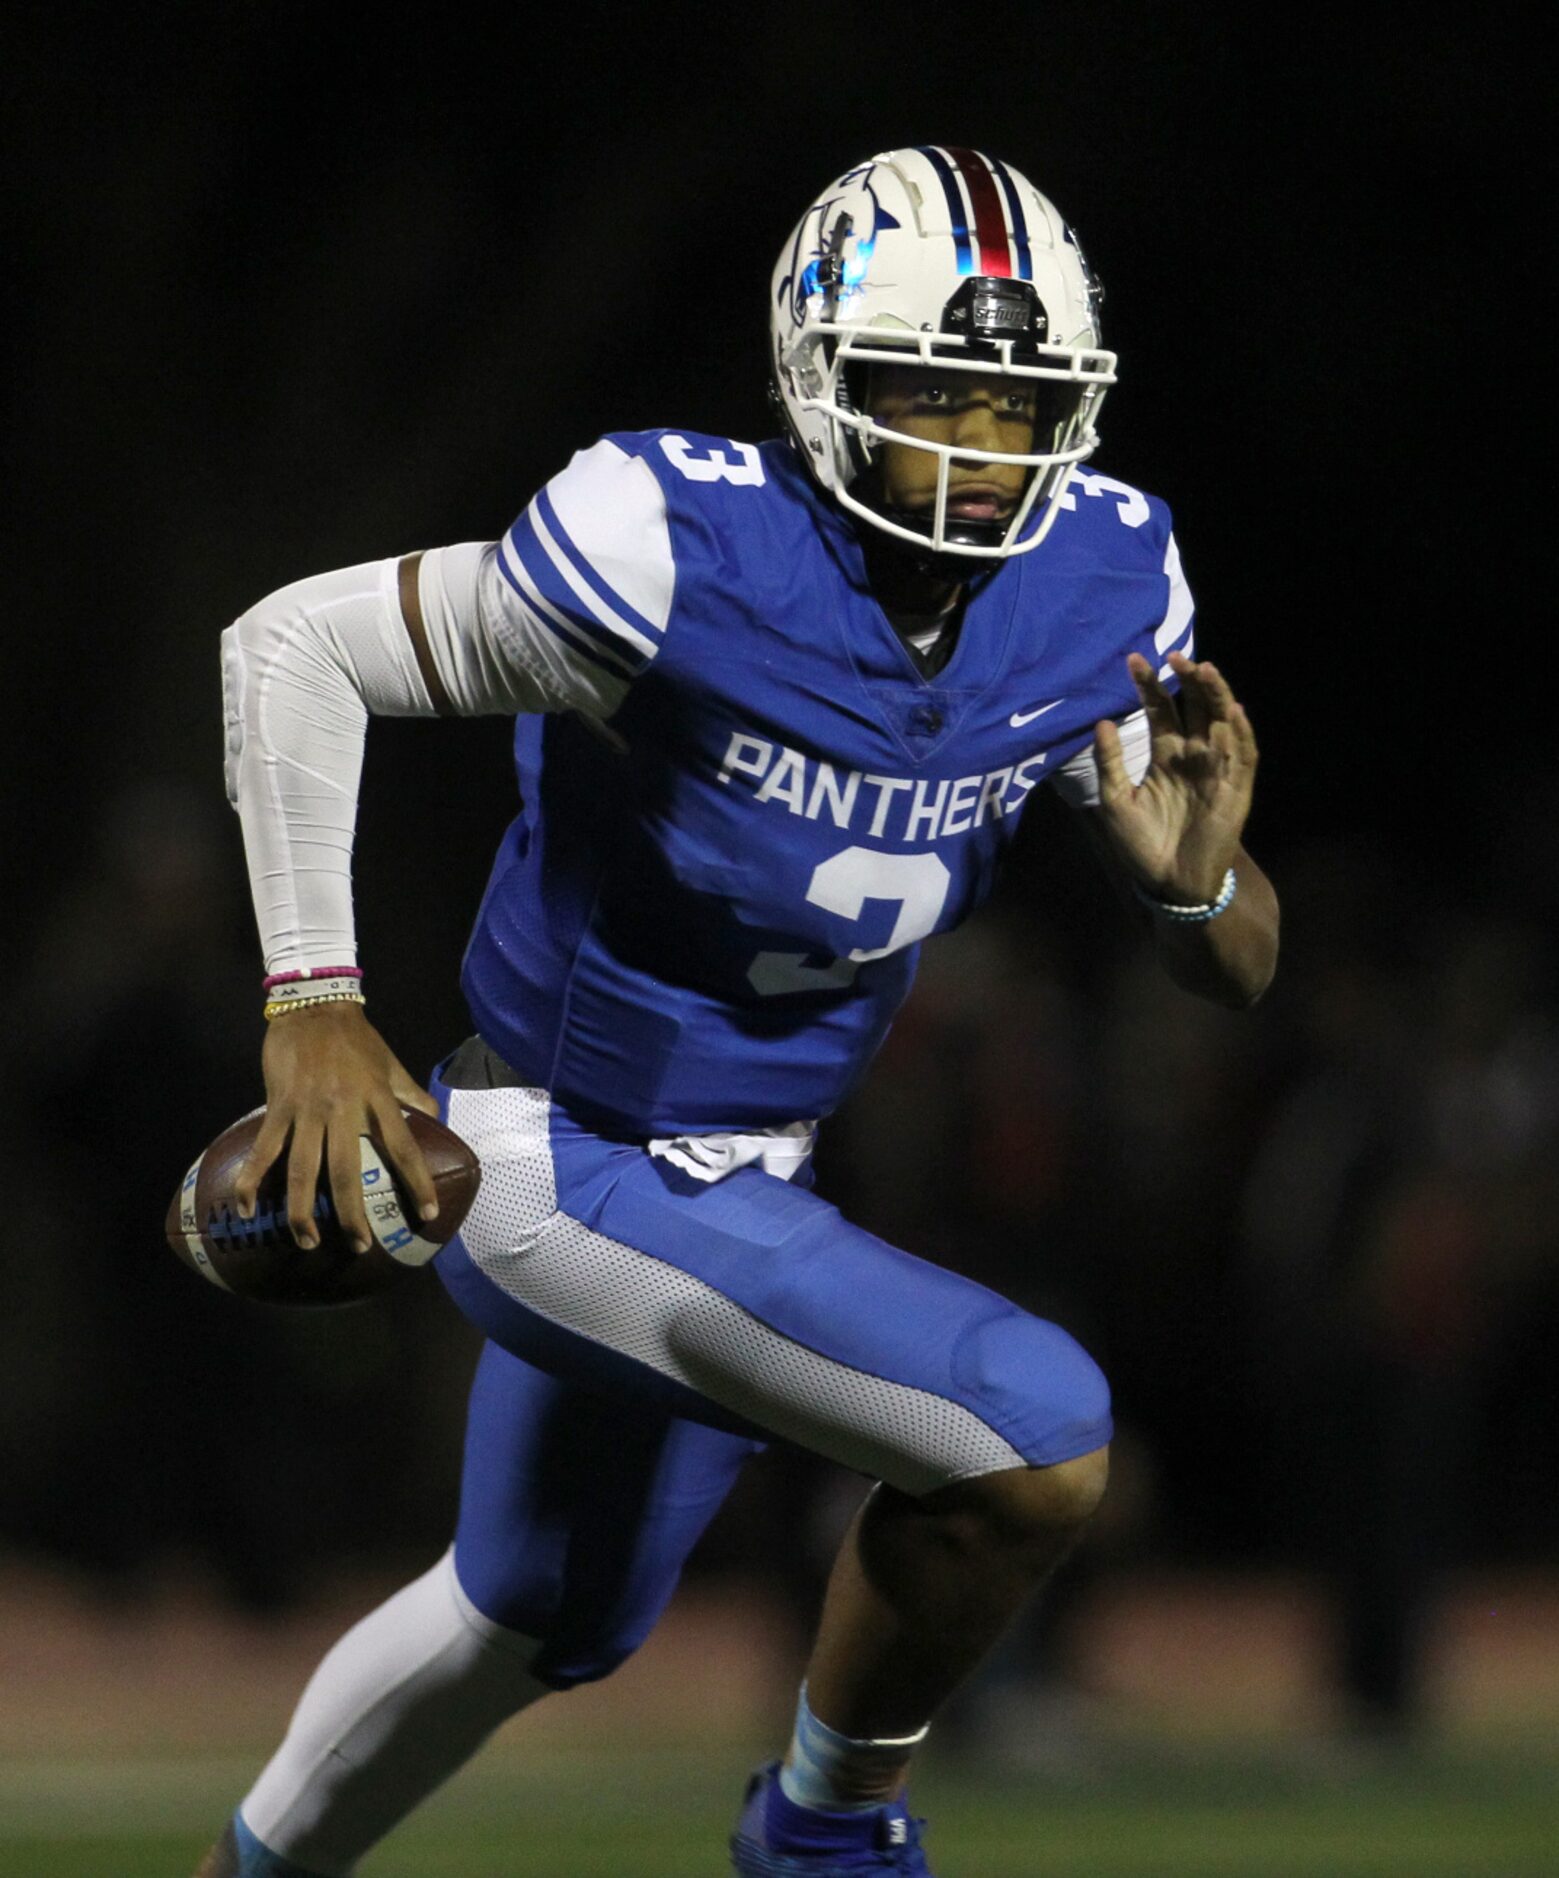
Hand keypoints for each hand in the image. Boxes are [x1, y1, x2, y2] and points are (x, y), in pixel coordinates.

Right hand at [234, 1003, 440, 1252]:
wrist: (312, 1005)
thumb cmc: (356, 1038)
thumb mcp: (391, 1064)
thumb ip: (411, 1095)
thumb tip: (435, 1119)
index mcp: (378, 1099)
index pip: (404, 1148)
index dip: (417, 1182)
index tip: (428, 1214)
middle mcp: (344, 1109)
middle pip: (347, 1172)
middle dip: (352, 1214)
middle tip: (358, 1246)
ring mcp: (308, 1109)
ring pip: (303, 1170)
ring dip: (303, 1211)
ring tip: (307, 1242)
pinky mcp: (278, 1106)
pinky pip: (264, 1150)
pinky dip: (253, 1182)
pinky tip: (248, 1210)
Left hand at [1094, 650, 1258, 904]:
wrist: (1168, 885)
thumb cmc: (1141, 847)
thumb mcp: (1116, 802)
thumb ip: (1110, 763)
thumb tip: (1100, 722)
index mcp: (1166, 755)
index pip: (1162, 709)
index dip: (1150, 685)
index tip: (1133, 659)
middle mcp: (1194, 756)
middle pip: (1197, 707)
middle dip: (1189, 679)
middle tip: (1174, 654)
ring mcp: (1217, 771)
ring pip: (1223, 723)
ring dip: (1217, 696)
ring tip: (1204, 669)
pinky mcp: (1236, 791)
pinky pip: (1243, 758)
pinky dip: (1240, 735)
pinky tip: (1232, 712)